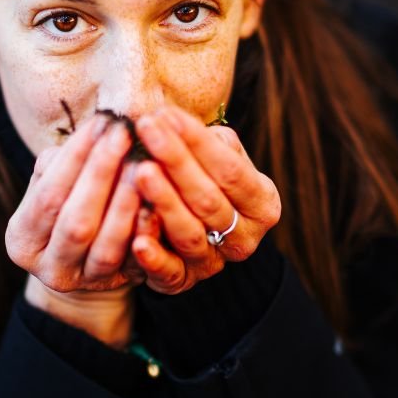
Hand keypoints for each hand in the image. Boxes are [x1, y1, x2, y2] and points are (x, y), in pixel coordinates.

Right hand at [7, 114, 144, 344]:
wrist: (85, 262)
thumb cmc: (70, 207)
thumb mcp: (55, 187)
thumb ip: (63, 164)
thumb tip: (92, 131)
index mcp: (21, 239)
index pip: (47, 194)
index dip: (75, 158)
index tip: (101, 122)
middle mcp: (47, 267)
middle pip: (75, 221)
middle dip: (100, 174)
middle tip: (124, 134)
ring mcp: (83, 283)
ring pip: (105, 245)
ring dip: (126, 202)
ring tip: (144, 162)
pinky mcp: (117, 289)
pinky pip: (135, 263)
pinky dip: (146, 231)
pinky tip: (159, 202)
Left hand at [127, 107, 280, 294]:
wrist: (193, 236)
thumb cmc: (202, 182)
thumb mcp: (214, 161)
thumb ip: (208, 144)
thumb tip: (178, 120)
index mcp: (261, 203)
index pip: (230, 169)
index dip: (197, 141)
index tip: (165, 114)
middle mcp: (244, 237)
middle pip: (208, 198)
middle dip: (175, 160)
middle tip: (146, 130)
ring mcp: (214, 263)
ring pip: (188, 233)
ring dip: (164, 201)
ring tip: (140, 172)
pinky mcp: (183, 282)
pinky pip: (169, 273)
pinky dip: (153, 258)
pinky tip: (136, 240)